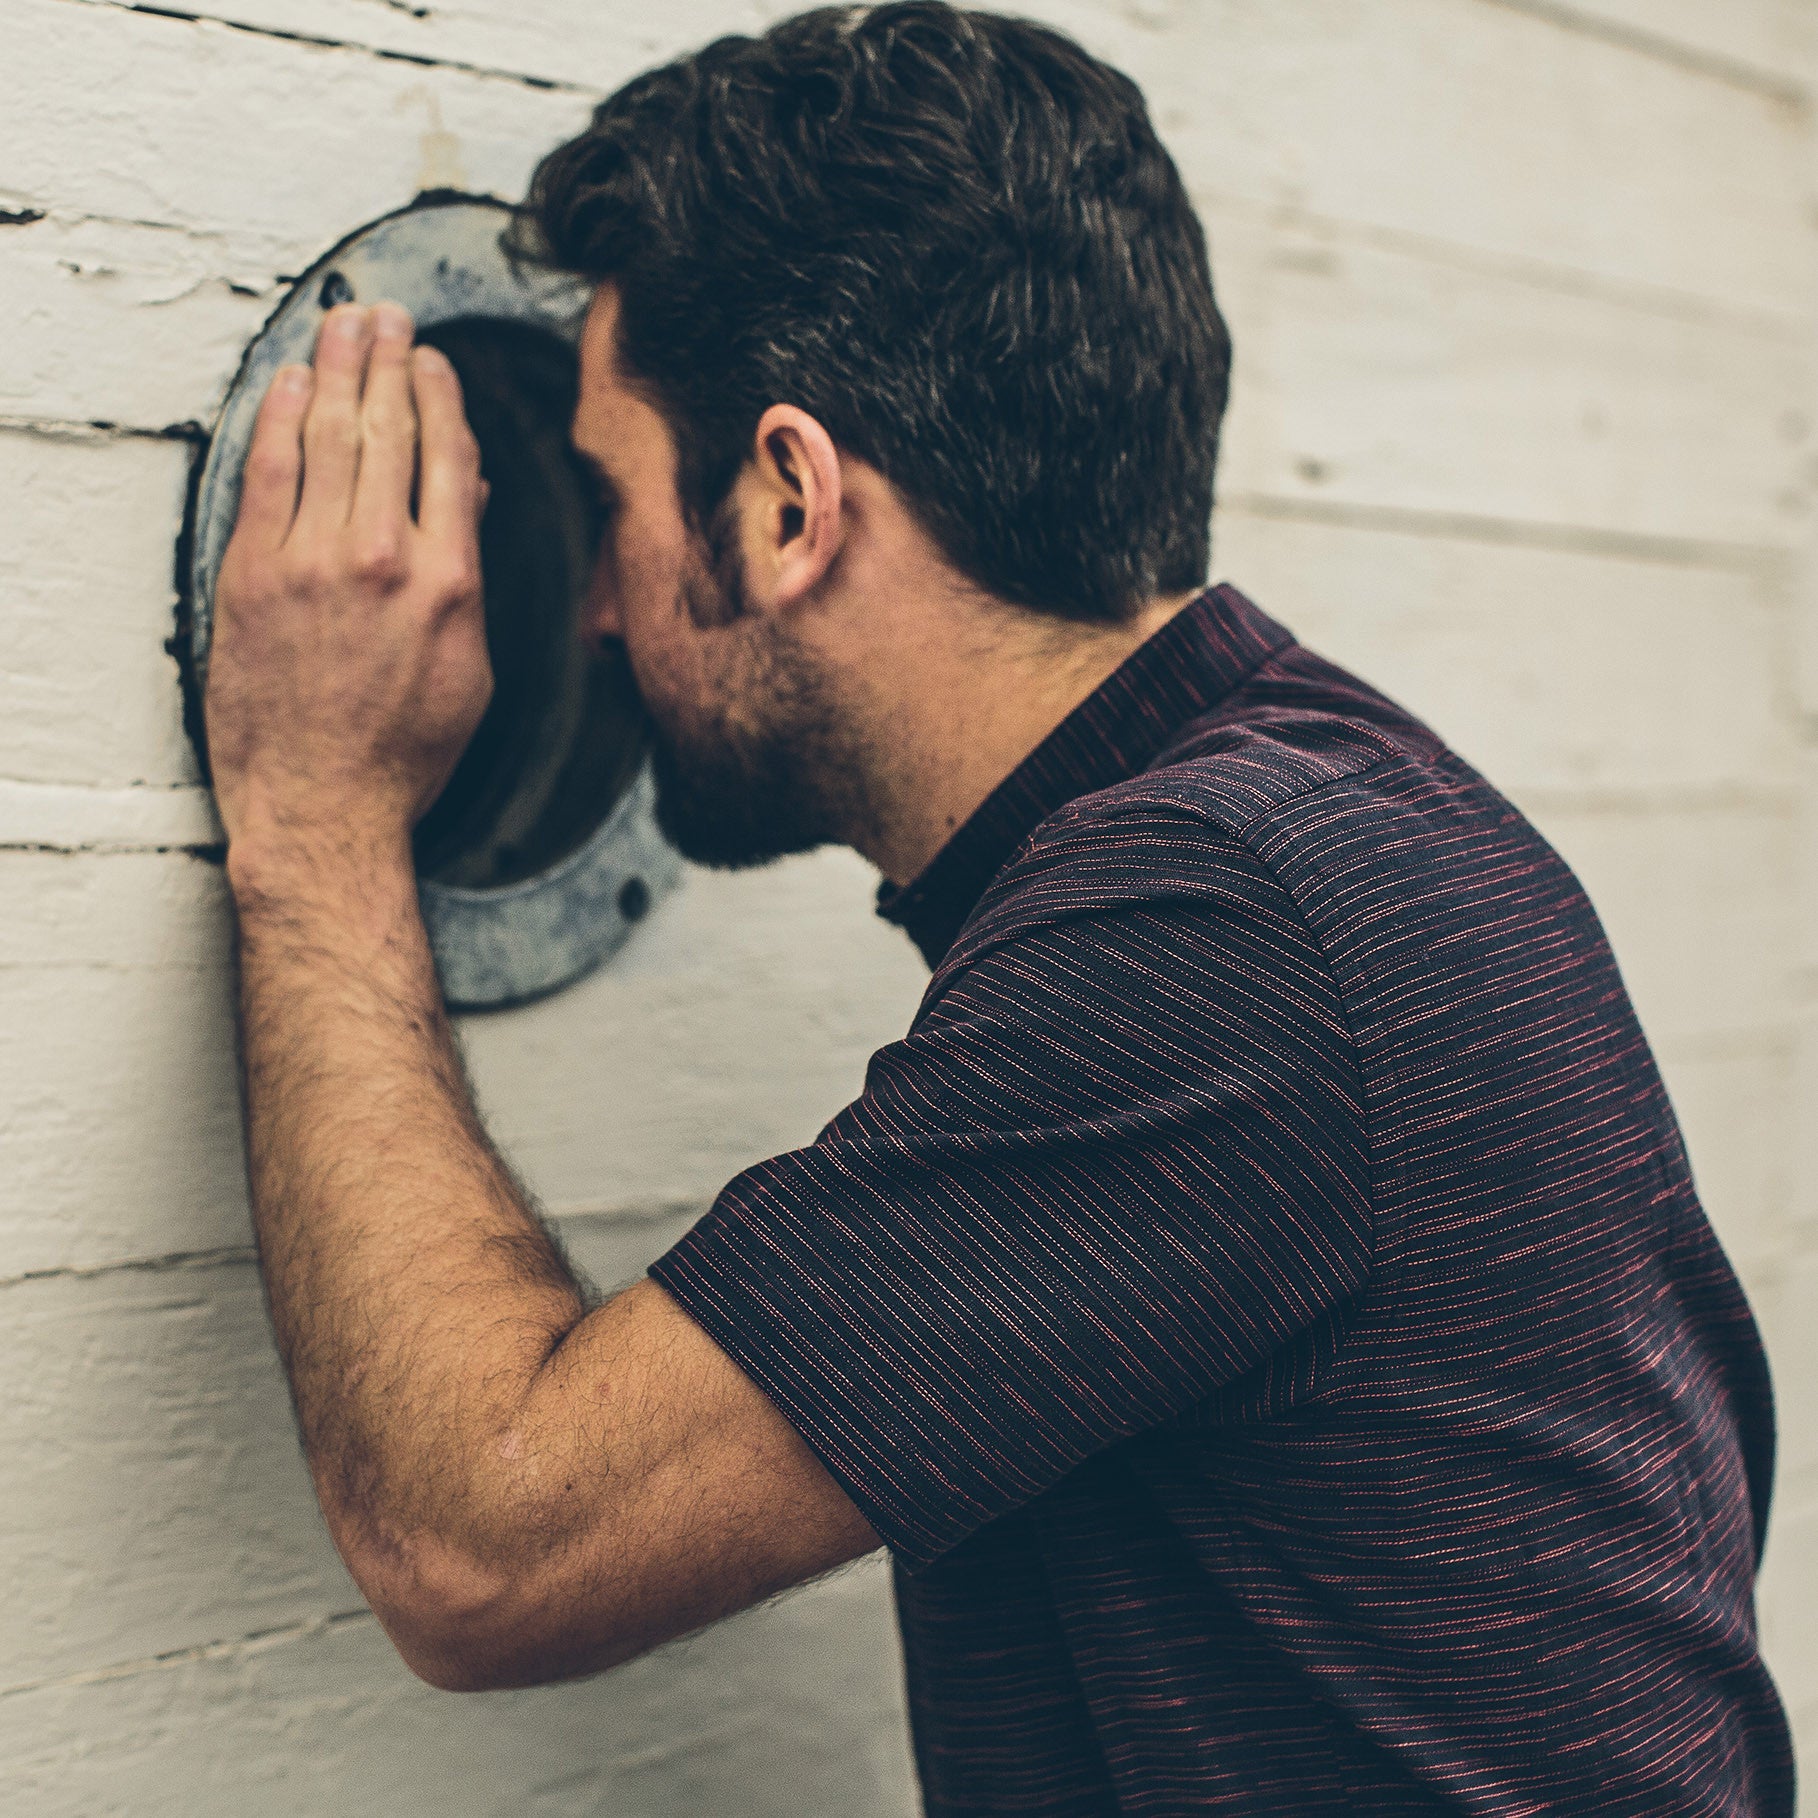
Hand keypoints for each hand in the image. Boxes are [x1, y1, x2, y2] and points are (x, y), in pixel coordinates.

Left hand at [206, 302, 491, 882]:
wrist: (325, 807)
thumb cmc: (405, 753)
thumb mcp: (467, 668)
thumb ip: (465, 575)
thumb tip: (466, 502)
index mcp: (451, 584)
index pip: (448, 460)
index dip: (439, 397)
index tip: (432, 361)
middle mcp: (385, 561)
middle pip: (388, 431)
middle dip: (387, 361)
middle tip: (385, 316)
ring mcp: (313, 565)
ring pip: (329, 438)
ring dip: (336, 370)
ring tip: (342, 325)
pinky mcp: (254, 577)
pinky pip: (268, 477)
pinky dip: (279, 422)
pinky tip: (289, 385)